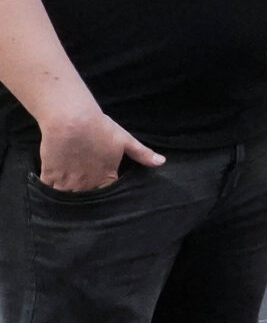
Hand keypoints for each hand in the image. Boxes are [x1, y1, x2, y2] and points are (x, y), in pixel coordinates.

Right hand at [37, 104, 162, 192]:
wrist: (71, 120)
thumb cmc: (100, 128)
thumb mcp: (125, 139)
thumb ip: (142, 154)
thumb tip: (161, 162)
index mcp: (106, 176)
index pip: (108, 194)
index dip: (107, 195)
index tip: (105, 193)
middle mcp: (86, 184)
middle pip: (87, 199)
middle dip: (88, 201)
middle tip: (87, 197)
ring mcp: (67, 182)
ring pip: (68, 199)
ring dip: (69, 198)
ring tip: (70, 195)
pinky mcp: (50, 176)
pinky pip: (49, 192)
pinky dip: (50, 192)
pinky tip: (53, 190)